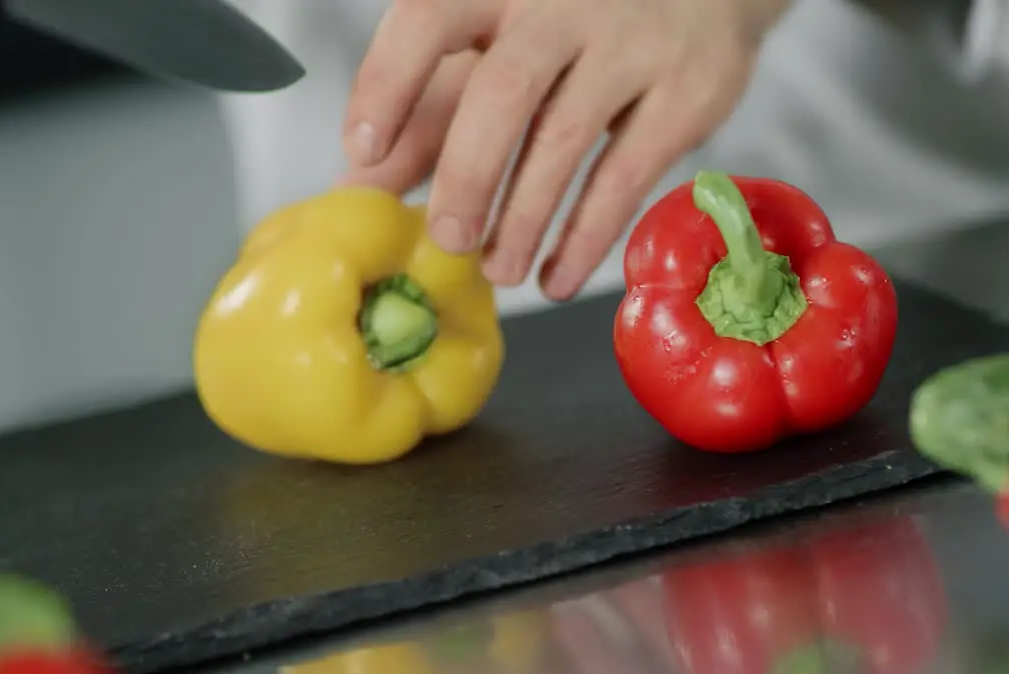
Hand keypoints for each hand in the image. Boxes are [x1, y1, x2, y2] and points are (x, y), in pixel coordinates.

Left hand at [340, 0, 788, 299]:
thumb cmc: (573, 23)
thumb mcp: (493, 50)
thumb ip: (428, 112)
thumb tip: (359, 185)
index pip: (426, 19)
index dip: (387, 85)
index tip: (363, 150)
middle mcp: (562, 2)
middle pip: (501, 92)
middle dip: (466, 177)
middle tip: (447, 238)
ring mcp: (629, 43)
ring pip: (562, 141)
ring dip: (524, 220)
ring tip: (499, 270)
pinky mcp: (685, 92)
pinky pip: (624, 177)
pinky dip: (584, 238)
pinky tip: (557, 275)